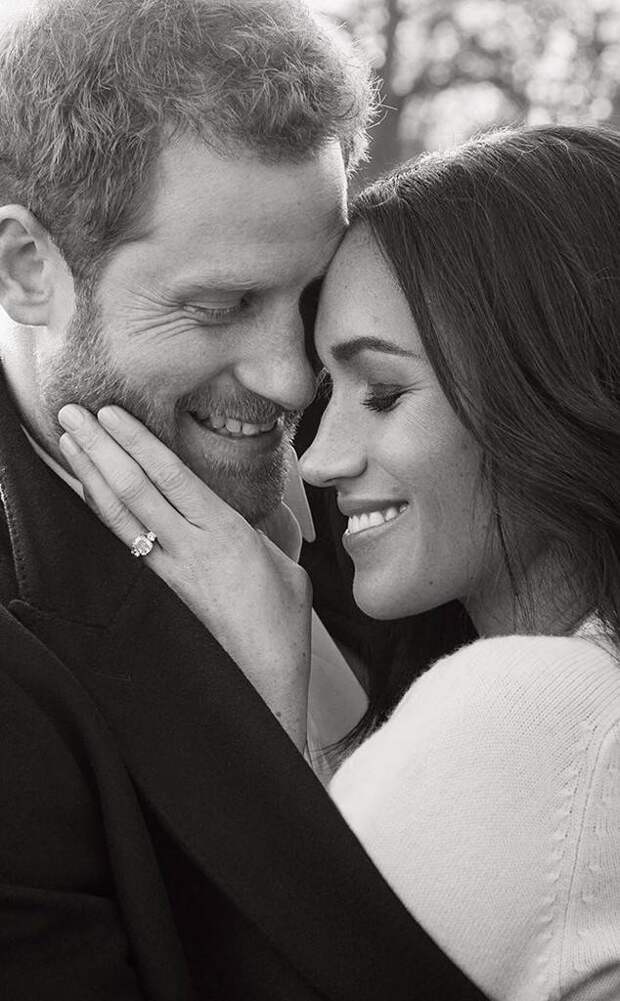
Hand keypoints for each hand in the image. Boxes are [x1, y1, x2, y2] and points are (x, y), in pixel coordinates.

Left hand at [57, 404, 311, 749]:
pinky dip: (102, 514)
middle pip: (135, 488)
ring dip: (91, 475)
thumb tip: (249, 514)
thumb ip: (263, 531)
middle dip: (100, 447)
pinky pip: (124, 544)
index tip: (111, 413)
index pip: (171, 475)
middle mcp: (191, 548)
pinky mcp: (160, 594)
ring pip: (121, 515)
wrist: (263, 684)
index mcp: (227, 533)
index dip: (137, 441)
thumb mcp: (286, 566)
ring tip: (69, 441)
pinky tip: (88, 494)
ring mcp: (170, 572)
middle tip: (72, 412)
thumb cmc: (282, 627)